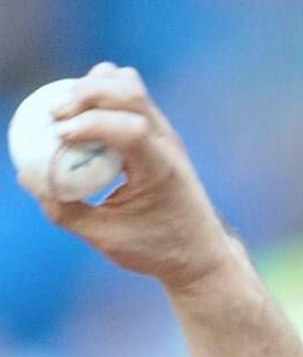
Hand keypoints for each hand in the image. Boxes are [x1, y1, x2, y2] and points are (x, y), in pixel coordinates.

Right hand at [18, 61, 238, 291]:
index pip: (132, 129)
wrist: (201, 255)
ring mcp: (165, 134)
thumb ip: (66, 212)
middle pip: (129, 92)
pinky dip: (101, 91)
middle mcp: (168, 145)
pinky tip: (81, 112)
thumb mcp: (108, 239)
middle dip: (85, 93)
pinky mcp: (158, 132)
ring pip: (130, 84)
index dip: (91, 123)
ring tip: (67, 109)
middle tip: (54, 115)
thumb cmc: (156, 249)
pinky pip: (129, 94)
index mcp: (161, 172)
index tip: (59, 134)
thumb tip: (29, 178)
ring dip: (93, 86)